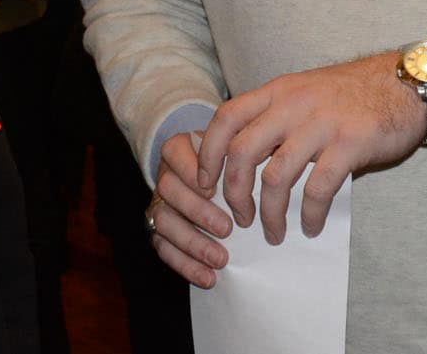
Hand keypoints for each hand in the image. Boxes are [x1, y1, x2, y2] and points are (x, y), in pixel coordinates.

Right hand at [147, 132, 233, 288]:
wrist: (214, 182)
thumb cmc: (228, 162)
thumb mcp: (232, 148)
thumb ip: (240, 153)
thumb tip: (267, 164)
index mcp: (178, 149)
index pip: (174, 153)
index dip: (190, 172)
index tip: (213, 189)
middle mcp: (165, 175)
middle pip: (168, 190)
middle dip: (197, 211)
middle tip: (227, 228)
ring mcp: (159, 204)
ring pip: (163, 221)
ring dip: (193, 243)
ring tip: (221, 259)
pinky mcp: (158, 231)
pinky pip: (164, 249)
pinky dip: (186, 265)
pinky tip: (208, 278)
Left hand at [195, 53, 426, 244]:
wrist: (405, 82)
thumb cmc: (354, 94)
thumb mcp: (306, 91)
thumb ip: (277, 116)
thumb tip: (247, 160)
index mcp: (279, 91)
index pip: (226, 118)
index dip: (208, 153)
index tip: (205, 183)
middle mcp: (295, 104)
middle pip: (242, 152)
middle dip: (233, 193)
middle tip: (239, 218)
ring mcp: (322, 123)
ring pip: (276, 176)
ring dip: (270, 213)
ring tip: (273, 233)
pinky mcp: (350, 143)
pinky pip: (318, 187)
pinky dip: (309, 214)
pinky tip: (310, 226)